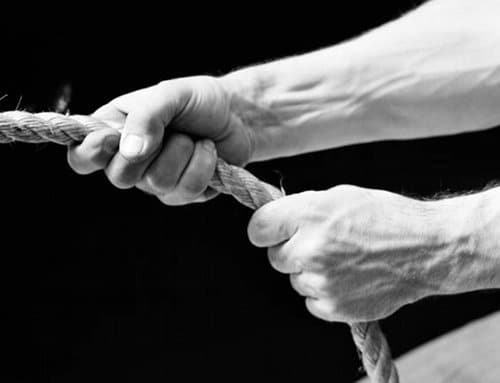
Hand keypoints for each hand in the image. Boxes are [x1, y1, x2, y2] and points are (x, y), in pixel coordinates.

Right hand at [67, 76, 255, 204]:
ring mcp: (156, 181)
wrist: (237, 115)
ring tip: (193, 137)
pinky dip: (203, 165)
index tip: (112, 138)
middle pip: (119, 178)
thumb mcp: (170, 93)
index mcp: (114, 132)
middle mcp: (131, 161)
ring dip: (183, 153)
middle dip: (151, 152)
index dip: (91, 154)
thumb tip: (130, 151)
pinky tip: (208, 151)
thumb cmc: (198, 100)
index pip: (82, 157)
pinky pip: (186, 191)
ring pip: (158, 183)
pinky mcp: (183, 193)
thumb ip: (146, 116)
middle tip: (170, 131)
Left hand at [247, 185, 453, 321]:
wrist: (426, 248)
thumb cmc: (384, 216)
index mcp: (308, 215)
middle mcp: (310, 249)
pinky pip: (311, 302)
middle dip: (292, 251)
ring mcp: (321, 281)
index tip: (275, 232)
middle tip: (322, 245)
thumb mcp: (339, 196)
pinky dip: (325, 294)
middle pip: (275, 257)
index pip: (257, 229)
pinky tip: (349, 279)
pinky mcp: (333, 307)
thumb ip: (302, 211)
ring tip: (344, 261)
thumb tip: (275, 222)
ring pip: (295, 280)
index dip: (266, 230)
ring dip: (311, 273)